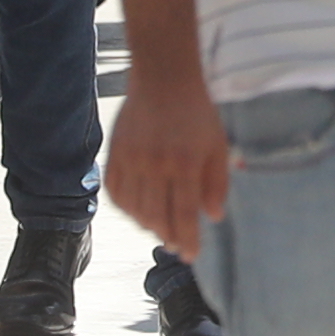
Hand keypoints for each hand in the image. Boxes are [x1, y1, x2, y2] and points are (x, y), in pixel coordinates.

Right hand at [106, 63, 230, 255]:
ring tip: (159, 229)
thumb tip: (214, 216)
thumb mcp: (218, 144)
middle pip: (157, 216)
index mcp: (185, 162)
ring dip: (147, 225)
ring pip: (135, 208)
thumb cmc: (197, 113)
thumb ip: (217, 182)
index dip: (187, 239)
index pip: (184, 213)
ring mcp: (132, 159)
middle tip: (175, 245)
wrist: (163, 79)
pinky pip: (116, 192)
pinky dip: (126, 208)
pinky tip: (137, 211)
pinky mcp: (116, 153)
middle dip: (167, 237)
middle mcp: (156, 164)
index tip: (190, 256)